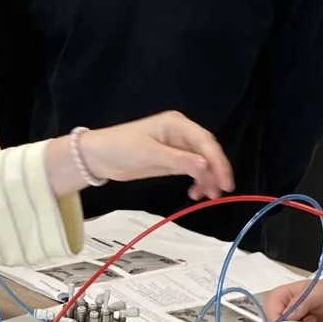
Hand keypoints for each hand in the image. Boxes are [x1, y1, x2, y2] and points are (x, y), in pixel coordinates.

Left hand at [48, 111, 234, 199]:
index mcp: (177, 124)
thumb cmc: (120, 148)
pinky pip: (192, 169)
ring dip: (207, 179)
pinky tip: (195, 193)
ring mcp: (177, 147)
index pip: (206, 142)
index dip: (218, 162)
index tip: (224, 182)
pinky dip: (197, 181)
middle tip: (219, 193)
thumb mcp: (149, 154)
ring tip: (206, 197)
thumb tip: (206, 166)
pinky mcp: (172, 160)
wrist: (97, 157)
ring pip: (202, 163)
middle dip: (215, 172)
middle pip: (207, 152)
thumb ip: (179, 160)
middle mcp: (181, 133)